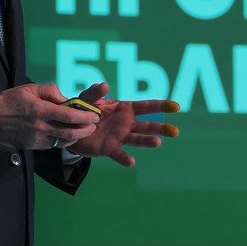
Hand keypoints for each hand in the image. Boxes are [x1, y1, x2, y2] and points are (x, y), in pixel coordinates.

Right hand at [0, 83, 99, 149]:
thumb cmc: (12, 100)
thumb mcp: (31, 88)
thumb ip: (51, 91)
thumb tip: (67, 99)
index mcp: (41, 110)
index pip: (69, 115)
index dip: (85, 116)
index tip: (94, 115)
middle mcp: (41, 126)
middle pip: (70, 132)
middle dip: (86, 130)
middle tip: (94, 125)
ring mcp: (38, 139)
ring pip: (64, 141)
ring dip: (77, 137)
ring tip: (84, 130)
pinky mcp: (35, 146)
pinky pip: (54, 145)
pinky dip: (65, 141)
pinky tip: (69, 135)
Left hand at [63, 82, 179, 166]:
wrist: (70, 128)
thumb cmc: (83, 109)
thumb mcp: (87, 98)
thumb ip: (94, 92)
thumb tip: (105, 85)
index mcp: (125, 109)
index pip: (146, 107)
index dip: (161, 106)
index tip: (176, 107)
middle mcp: (127, 124)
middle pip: (147, 125)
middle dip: (161, 128)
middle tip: (175, 132)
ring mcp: (120, 137)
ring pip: (137, 139)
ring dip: (147, 141)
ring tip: (157, 142)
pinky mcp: (109, 149)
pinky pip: (119, 154)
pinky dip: (125, 158)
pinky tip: (131, 161)